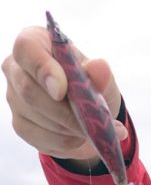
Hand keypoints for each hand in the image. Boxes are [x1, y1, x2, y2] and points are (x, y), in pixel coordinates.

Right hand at [2, 26, 125, 161]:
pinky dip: (65, 141)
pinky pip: (41, 137)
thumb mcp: (102, 79)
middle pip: (29, 90)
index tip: (62, 91)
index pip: (27, 49)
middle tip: (89, 122)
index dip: (43, 69)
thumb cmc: (89, 84)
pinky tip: (79, 137)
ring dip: (68, 128)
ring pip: (36, 117)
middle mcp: (16, 68)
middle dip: (63, 111)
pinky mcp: (20, 124)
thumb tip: (99, 67)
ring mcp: (14, 98)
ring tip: (90, 129)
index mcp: (34, 43)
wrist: (86, 112)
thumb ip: (101, 74)